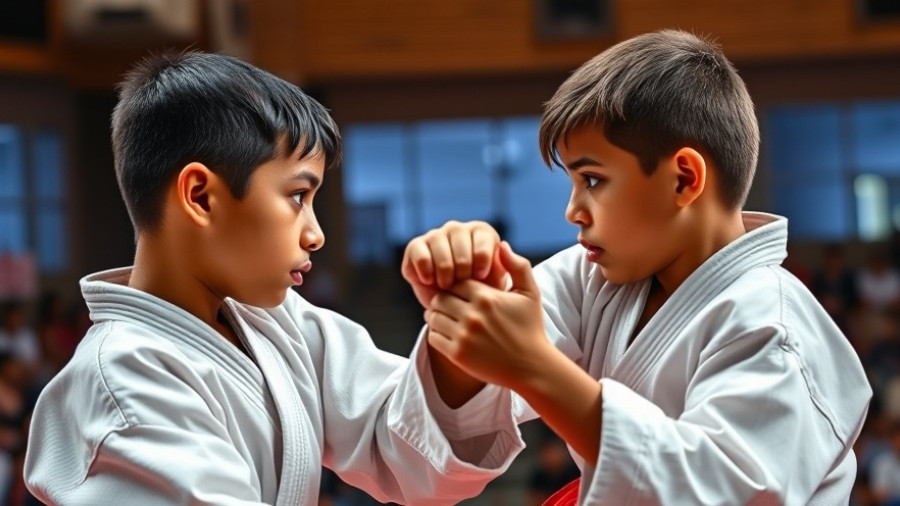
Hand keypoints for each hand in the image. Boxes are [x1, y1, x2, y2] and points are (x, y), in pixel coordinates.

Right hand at [402, 220, 507, 309]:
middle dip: (461, 264)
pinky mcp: (416, 247)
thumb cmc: (485, 297)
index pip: (482, 236)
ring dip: (442, 266)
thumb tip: (504, 246)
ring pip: (437, 240)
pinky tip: (430, 280)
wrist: (458, 311)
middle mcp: (458, 230)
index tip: (480, 277)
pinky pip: (418, 249)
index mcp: (482, 233)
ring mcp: (436, 236)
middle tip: (461, 284)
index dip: (481, 257)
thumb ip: (516, 268)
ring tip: (447, 286)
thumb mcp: (507, 286)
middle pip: (458, 236)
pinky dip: (424, 266)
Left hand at [425, 241, 552, 389]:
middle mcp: (472, 315)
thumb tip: (501, 245)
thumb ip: (517, 266)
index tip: (461, 294)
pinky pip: (433, 337)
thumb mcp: (530, 293)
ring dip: (437, 317)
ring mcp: (464, 336)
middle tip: (449, 306)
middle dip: (442, 301)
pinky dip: (437, 335)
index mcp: (487, 297)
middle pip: (439, 298)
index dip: (455, 286)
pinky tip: (450, 336)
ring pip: (433, 317)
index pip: (455, 282)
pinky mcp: (458, 355)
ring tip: (447, 320)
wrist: (531, 367)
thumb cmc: (530, 328)